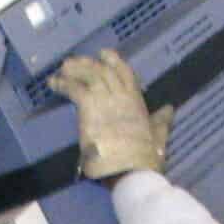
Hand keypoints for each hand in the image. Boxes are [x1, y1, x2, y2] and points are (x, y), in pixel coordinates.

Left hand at [49, 49, 172, 180]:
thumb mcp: (158, 137)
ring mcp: (105, 99)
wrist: (128, 169)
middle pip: (104, 71)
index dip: (115, 62)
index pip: (126, 74)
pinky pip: (74, 88)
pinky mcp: (89, 107)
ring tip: (63, 69)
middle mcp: (121, 95)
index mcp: (137, 102)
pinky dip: (62, 83)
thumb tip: (169, 109)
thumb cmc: (143, 159)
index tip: (105, 54)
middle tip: (75, 62)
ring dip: (74, 70)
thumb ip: (162, 122)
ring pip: (88, 75)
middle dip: (89, 64)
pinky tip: (53, 83)